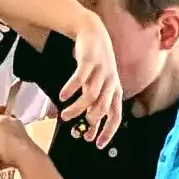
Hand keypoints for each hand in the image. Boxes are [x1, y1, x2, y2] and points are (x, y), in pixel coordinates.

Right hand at [62, 13, 123, 146]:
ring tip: (64, 115)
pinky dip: (71, 88)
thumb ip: (94, 107)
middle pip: (102, 108)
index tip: (97, 144)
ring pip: (90, 96)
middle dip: (89, 122)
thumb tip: (89, 131)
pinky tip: (63, 96)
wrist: (93, 34)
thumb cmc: (95, 66)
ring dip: (77, 109)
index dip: (108, 131)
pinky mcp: (89, 61)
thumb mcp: (98, 87)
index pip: (115, 116)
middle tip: (75, 131)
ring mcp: (101, 72)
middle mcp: (111, 83)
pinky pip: (80, 78)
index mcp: (115, 92)